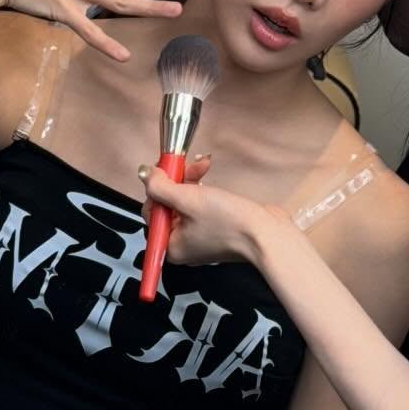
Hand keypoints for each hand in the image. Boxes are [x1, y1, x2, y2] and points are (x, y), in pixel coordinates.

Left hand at [139, 155, 275, 265]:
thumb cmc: (228, 222)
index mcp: (170, 246)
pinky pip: (199, 206)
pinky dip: (202, 190)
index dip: (158, 188)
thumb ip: (160, 187)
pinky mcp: (215, 229)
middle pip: (168, 206)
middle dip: (177, 181)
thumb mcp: (188, 198)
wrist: (265, 233)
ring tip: (203, 165)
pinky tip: (208, 175)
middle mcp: (182, 245)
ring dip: (190, 180)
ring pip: (184, 203)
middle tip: (186, 164)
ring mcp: (199, 238)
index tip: (167, 168)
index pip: (151, 212)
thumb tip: (144, 174)